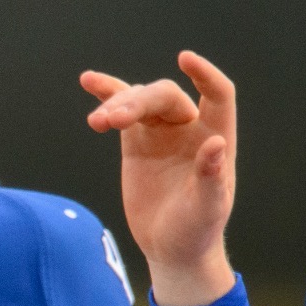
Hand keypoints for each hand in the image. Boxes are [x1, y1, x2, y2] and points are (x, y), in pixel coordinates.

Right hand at [81, 51, 236, 305]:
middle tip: (111, 121)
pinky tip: (88, 80)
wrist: (170, 246)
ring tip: (96, 123)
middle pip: (165, 97)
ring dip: (116, 105)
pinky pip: (122, 111)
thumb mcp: (207, 209)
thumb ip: (211, 177)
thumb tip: (215, 144)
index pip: (217, 95)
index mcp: (215, 136)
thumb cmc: (196, 229)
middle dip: (138, 103)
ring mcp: (161, 132)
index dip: (204, 75)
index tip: (185, 59)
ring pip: (140, 101)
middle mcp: (189, 128)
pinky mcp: (136, 142)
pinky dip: (107, 95)